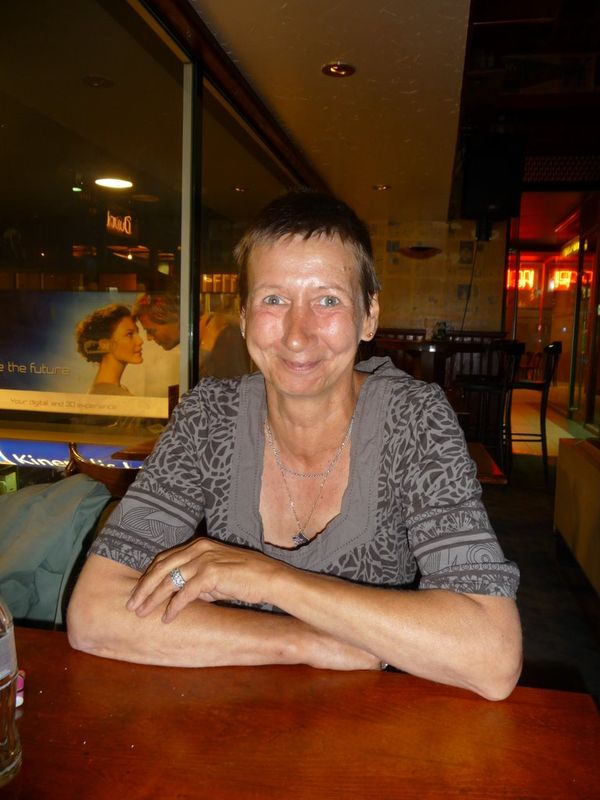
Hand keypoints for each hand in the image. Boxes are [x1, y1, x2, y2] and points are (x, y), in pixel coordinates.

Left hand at [126, 538, 287, 622]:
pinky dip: (173, 606)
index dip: (148, 576)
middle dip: (144, 587)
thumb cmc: (245, 578)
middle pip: (161, 567)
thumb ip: (197, 580)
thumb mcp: (216, 575)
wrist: (270, 579)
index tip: (137, 592)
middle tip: (131, 604)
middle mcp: (198, 549)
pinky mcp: (211, 574)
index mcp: (198, 546)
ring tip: (141, 612)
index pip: (164, 559)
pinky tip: (166, 618)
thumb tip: (180, 593)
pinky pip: (185, 592)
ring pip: (169, 580)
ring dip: (153, 598)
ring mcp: (204, 560)